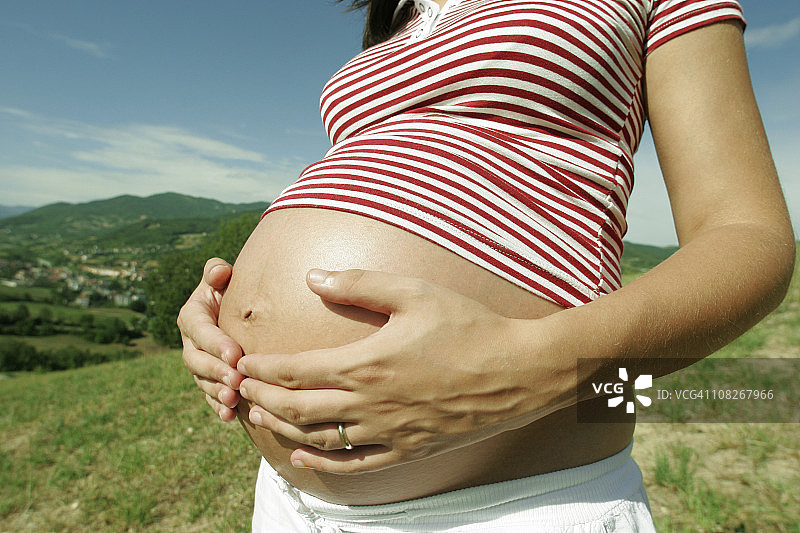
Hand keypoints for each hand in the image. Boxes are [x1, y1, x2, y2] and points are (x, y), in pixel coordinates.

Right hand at [178, 258, 244, 421]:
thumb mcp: (223, 277)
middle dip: (216, 371)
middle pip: (197, 360)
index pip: (201, 330)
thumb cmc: (233, 289)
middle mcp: (191, 343)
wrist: (240, 310)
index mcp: (192, 316)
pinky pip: (209, 397)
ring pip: (203, 381)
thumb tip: (219, 271)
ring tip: (233, 399)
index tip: (235, 353)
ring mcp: (199, 365)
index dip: (215, 343)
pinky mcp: (209, 381)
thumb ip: (217, 272)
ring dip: (216, 392)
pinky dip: (218, 407)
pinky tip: (230, 416)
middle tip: (236, 380)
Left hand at [236, 269, 557, 473]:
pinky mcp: (407, 450)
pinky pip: (354, 464)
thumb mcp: (414, 293)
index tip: (244, 361)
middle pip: (297, 407)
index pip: (296, 371)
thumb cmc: (469, 326)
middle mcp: (369, 404)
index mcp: (366, 364)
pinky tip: (303, 457)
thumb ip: (359, 285)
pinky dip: (322, 462)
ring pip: (318, 438)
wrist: (518, 372)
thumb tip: (312, 276)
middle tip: (241, 387)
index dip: (263, 368)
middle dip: (262, 397)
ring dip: (283, 428)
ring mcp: (387, 432)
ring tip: (261, 415)